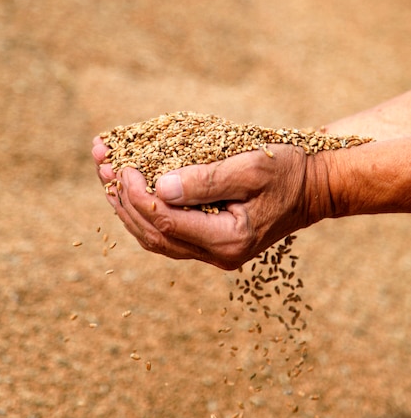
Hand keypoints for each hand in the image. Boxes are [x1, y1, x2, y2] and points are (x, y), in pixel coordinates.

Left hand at [92, 138, 330, 268]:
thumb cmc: (288, 172)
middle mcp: (218, 254)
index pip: (166, 221)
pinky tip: (131, 192)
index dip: (137, 193)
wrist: (314, 188)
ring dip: (128, 208)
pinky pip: (168, 233)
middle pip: (154, 234)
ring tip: (107, 177)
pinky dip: (145, 212)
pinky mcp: (211, 240)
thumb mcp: (252, 167)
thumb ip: (207, 179)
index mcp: (228, 239)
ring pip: (156, 238)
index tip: (122, 164)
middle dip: (123, 200)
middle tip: (103, 167)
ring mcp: (214, 251)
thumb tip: (159, 187)